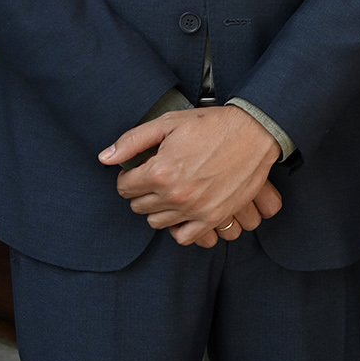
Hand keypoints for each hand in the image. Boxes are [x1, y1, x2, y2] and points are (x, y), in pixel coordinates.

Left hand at [101, 106, 281, 246]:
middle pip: (138, 206)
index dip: (129, 177)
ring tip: (170, 192)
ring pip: (157, 222)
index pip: (124, 187)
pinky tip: (182, 211)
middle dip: (142, 191)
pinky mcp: (213, 217)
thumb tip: (105, 159)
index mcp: (160, 171)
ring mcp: (194, 209)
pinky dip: (178, 227)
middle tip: (157, 178)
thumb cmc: (212, 124)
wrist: (255, 132)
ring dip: (158, 208)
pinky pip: (183, 237)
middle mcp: (174, 195)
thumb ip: (132, 141)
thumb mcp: (169, 123)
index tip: (140, 170)